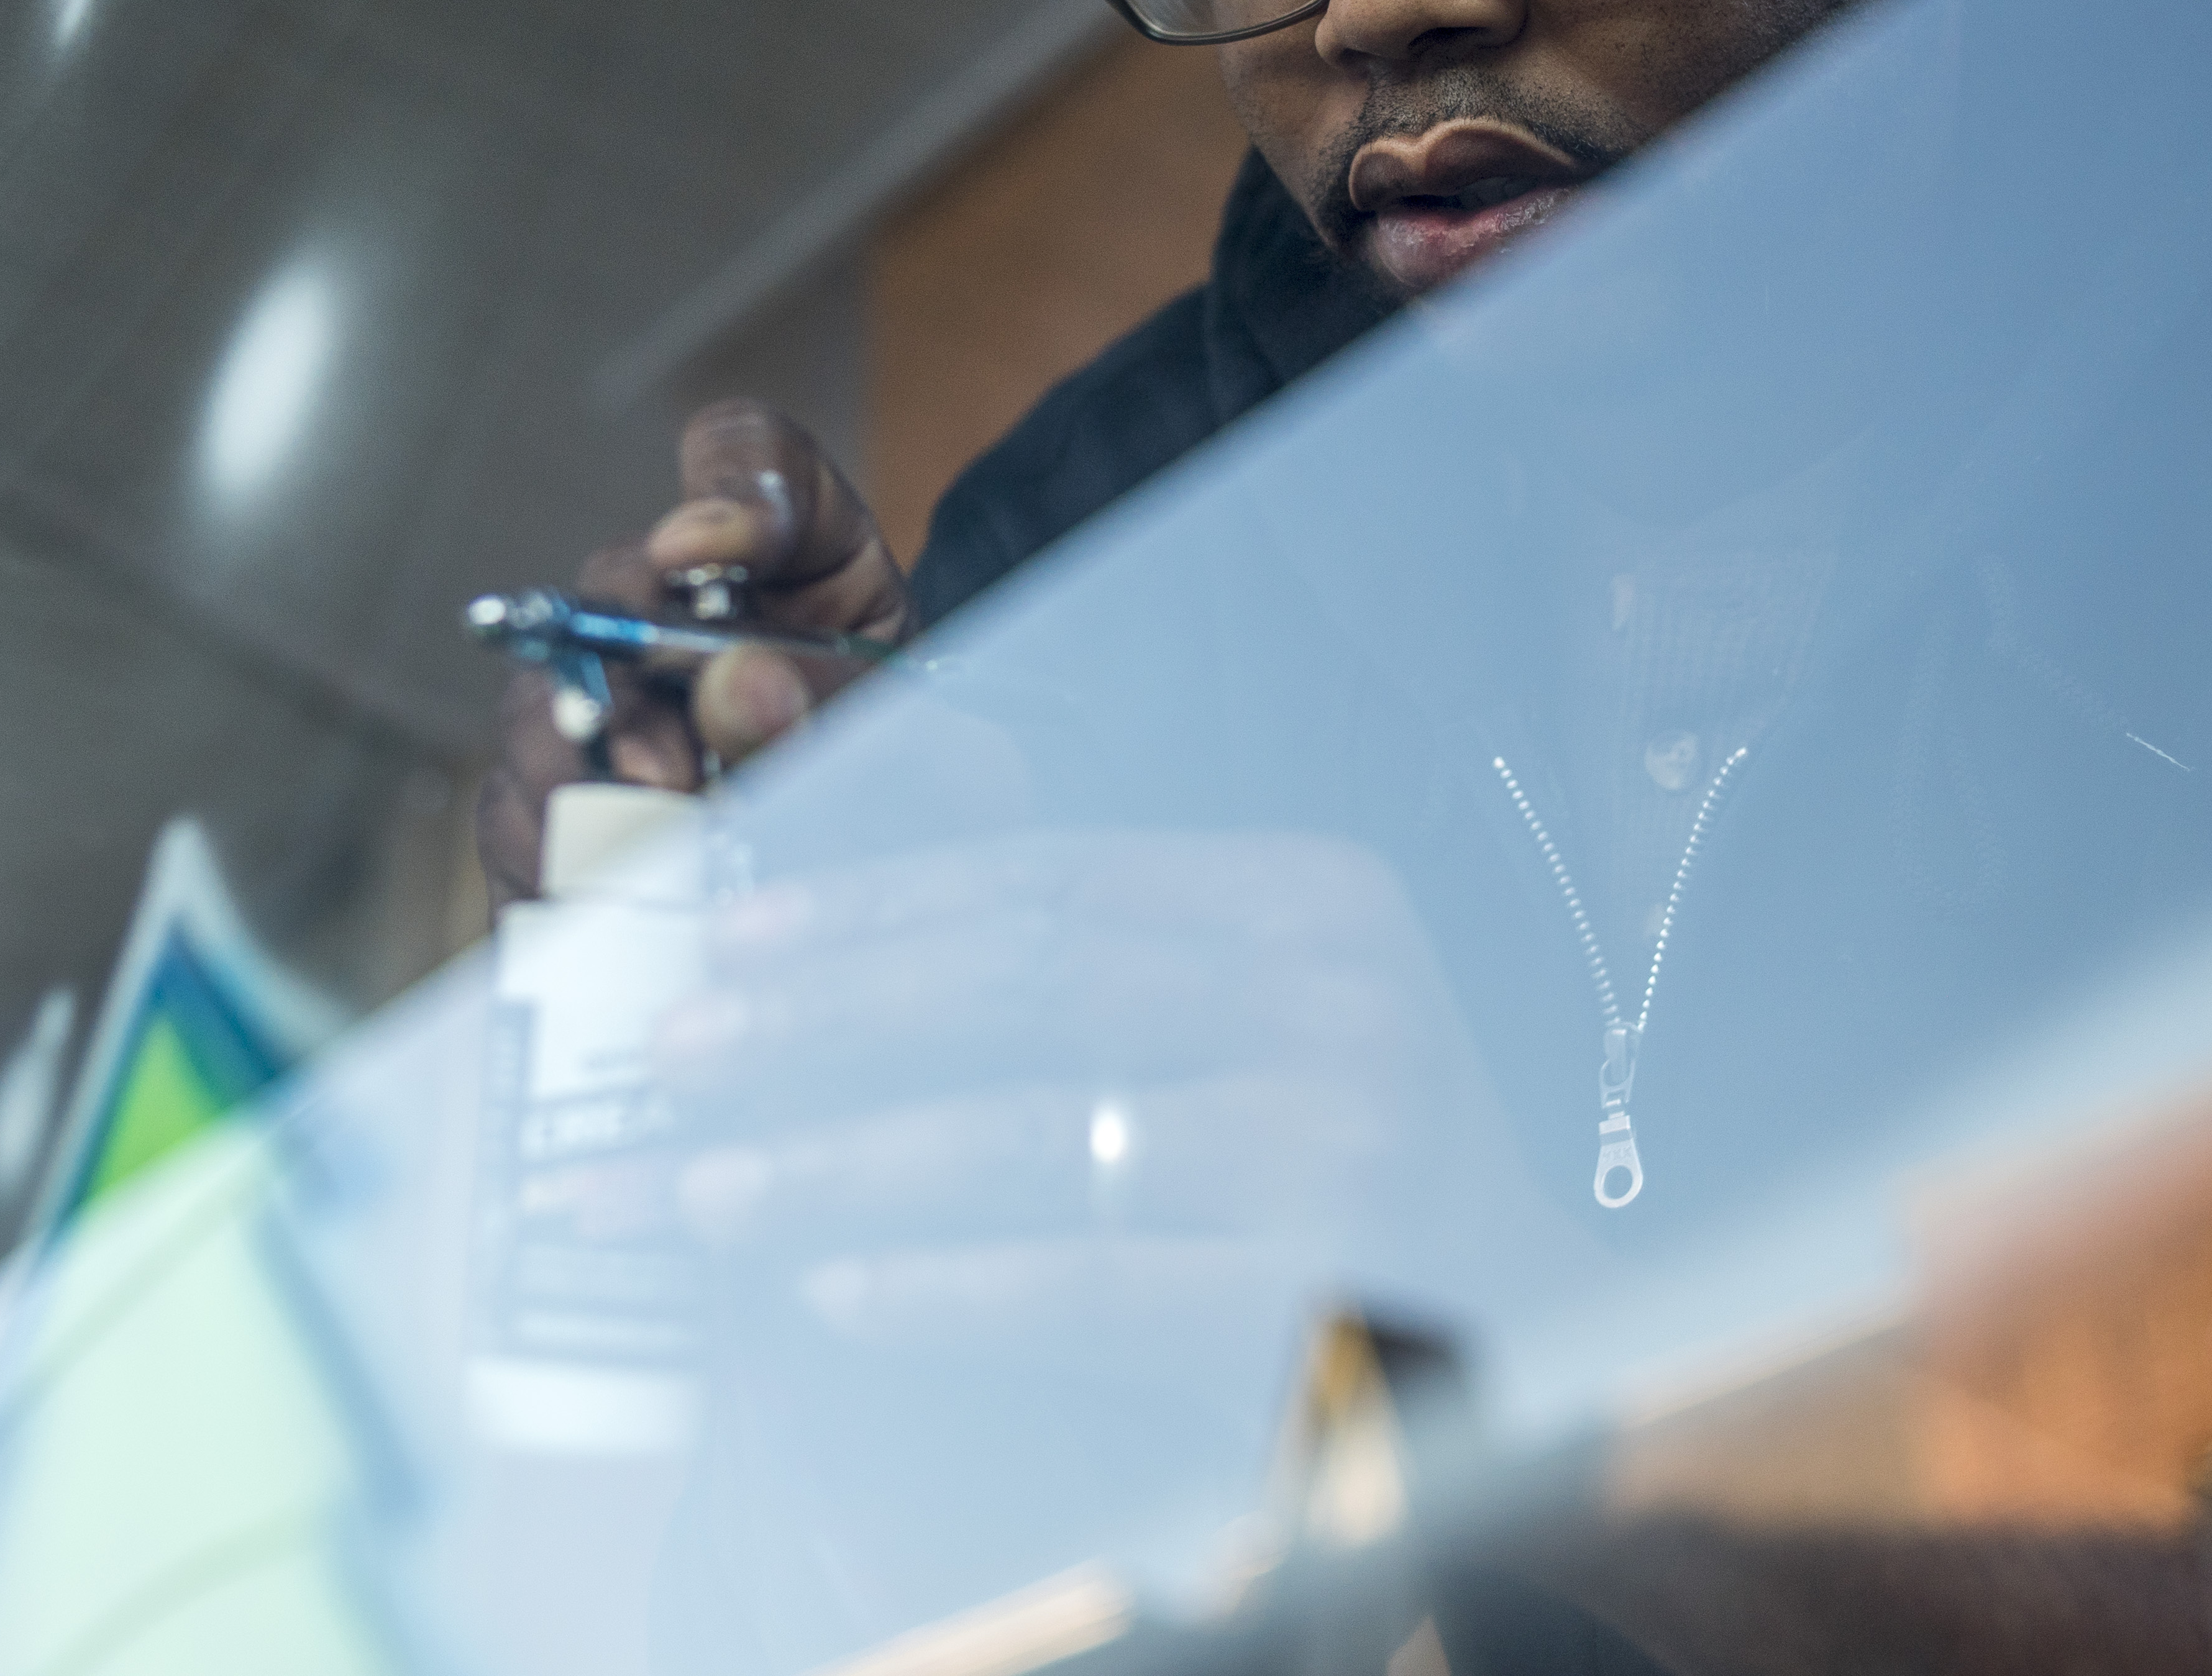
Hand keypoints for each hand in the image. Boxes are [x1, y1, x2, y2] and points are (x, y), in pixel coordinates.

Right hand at [475, 400, 912, 908]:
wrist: (886, 919)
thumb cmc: (919, 809)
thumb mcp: (922, 754)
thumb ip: (837, 709)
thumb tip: (740, 686)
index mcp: (804, 567)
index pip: (755, 458)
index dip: (729, 485)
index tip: (696, 547)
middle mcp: (689, 616)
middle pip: (617, 582)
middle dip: (621, 659)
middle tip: (666, 761)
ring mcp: (617, 710)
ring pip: (545, 700)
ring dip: (575, 767)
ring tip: (634, 841)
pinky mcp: (563, 813)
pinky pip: (517, 813)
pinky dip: (555, 856)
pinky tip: (608, 896)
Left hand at [639, 829, 1586, 1366]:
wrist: (1538, 1331)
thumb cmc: (1350, 1163)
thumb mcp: (1260, 1014)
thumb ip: (1099, 960)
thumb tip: (841, 942)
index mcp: (1316, 904)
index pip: (1052, 879)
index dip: (872, 902)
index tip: (732, 939)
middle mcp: (1338, 1003)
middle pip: (1019, 987)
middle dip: (817, 1022)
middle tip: (673, 1060)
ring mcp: (1335, 1147)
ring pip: (1023, 1133)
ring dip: (832, 1162)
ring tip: (701, 1189)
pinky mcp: (1315, 1296)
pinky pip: (1082, 1278)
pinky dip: (941, 1285)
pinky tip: (832, 1293)